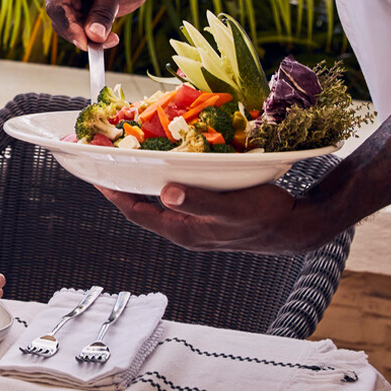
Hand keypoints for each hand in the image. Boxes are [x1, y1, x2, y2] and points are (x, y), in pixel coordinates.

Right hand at [41, 0, 156, 47]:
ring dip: (88, 37)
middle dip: (80, 34)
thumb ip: (104, 9)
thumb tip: (93, 37)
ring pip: (68, 27)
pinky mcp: (75, 7)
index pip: (56, 4)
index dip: (68, 26)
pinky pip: (78, 29)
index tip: (86, 43)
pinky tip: (110, 36)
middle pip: (59, 18)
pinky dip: (92, 36)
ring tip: (112, 38)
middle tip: (104, 43)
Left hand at [97, 183, 334, 254]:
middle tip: (107, 162)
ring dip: (143, 182)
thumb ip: (199, 201)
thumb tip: (165, 194)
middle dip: (123, 187)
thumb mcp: (230, 207)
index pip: (137, 213)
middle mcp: (185, 228)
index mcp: (183, 230)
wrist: (295, 226)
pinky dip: (166, 180)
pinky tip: (168, 164)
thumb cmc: (264, 216)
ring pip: (159, 201)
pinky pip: (177, 196)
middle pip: (143, 208)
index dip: (114, 195)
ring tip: (129, 159)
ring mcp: (196, 223)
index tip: (95, 177)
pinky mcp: (207, 214)